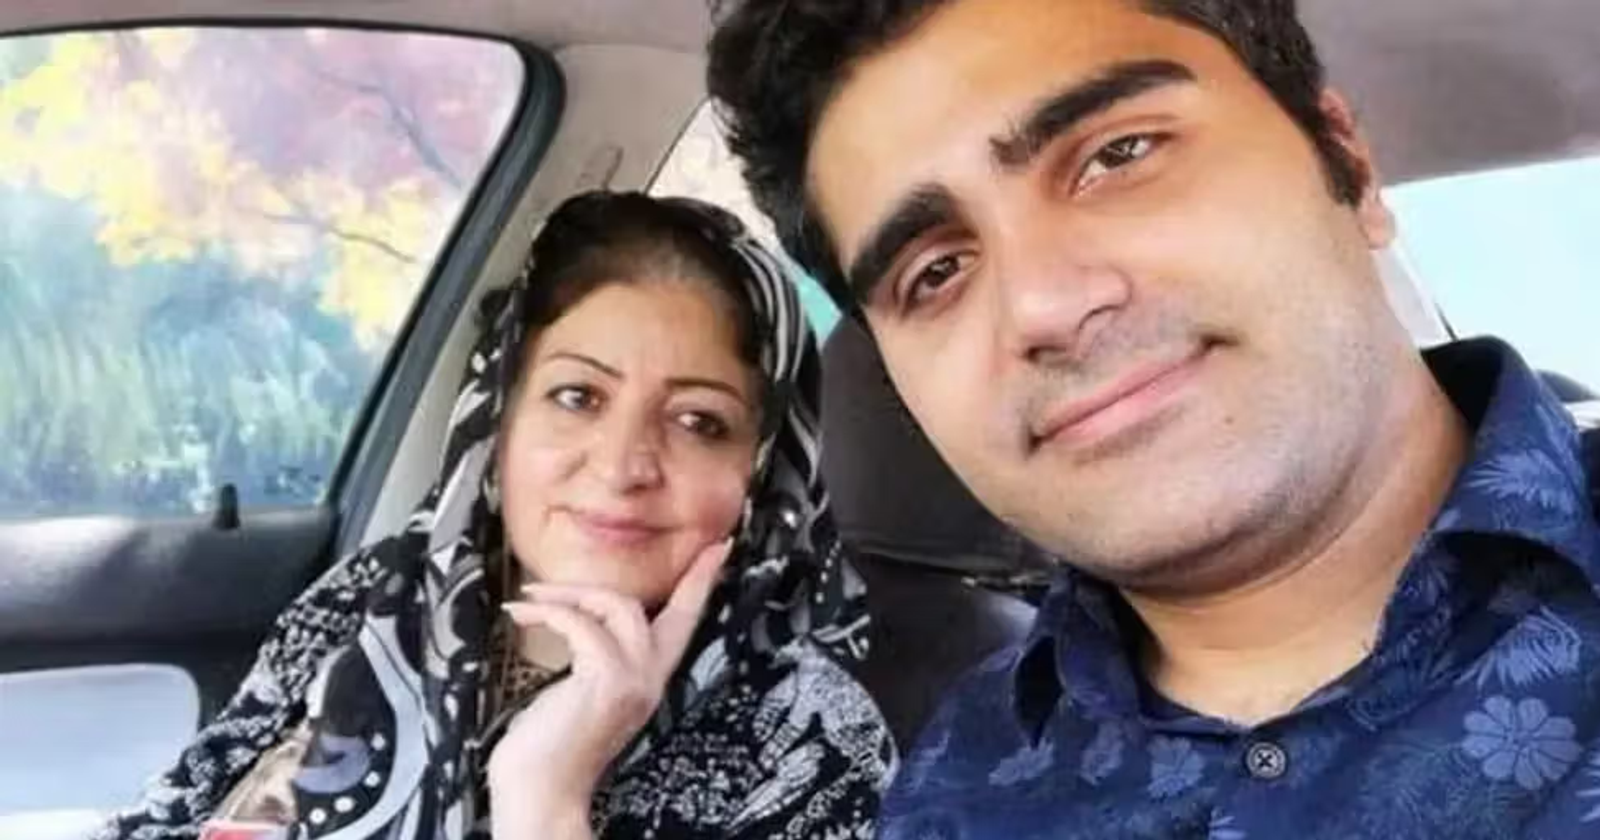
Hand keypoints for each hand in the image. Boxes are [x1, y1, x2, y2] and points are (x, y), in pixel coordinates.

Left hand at [486, 539, 732, 835]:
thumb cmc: (550, 750)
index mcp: (648, 681)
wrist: (541, 792)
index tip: (719, 546)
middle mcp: (649, 679)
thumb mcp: (583, 693)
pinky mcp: (606, 680)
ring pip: (616, 607)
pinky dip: (549, 612)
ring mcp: (631, 680)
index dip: (702, 582)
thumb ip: (596, 660)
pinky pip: (582, 624)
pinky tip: (520, 615)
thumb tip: (580, 618)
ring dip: (567, 596)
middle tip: (556, 574)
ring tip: (528, 602)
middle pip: (649, 607)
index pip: (685, 622)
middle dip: (607, 582)